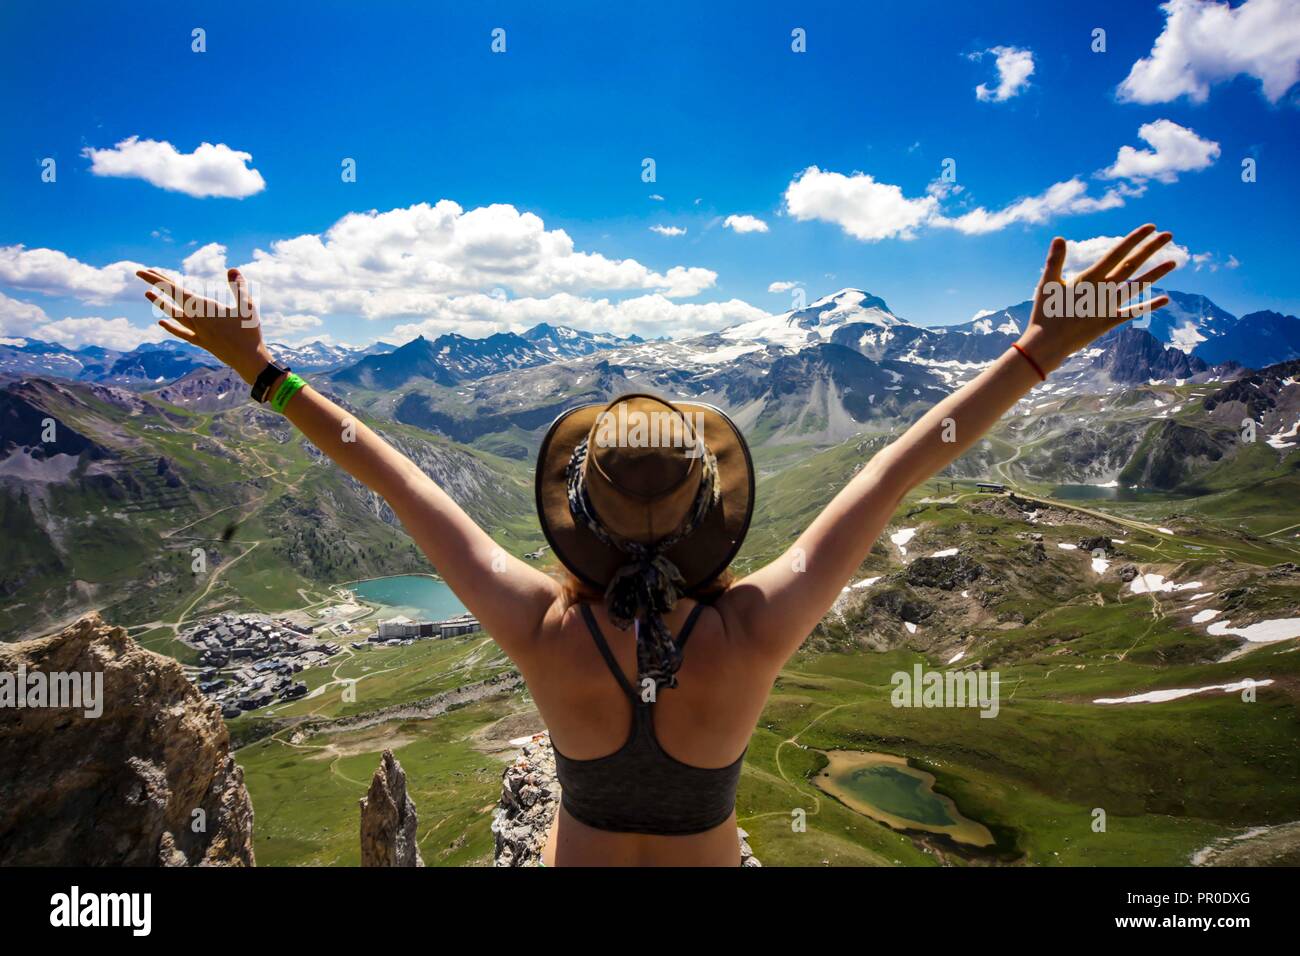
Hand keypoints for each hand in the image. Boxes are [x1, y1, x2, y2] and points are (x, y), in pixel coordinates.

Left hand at [136, 267, 273, 384]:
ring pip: (174, 315)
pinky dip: (172, 326)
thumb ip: (239, 287)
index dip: (158, 280)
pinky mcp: (202, 342)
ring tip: (147, 294)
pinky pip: (182, 332)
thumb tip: (231, 269)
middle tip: (141, 272)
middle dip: (157, 285)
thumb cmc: (250, 333)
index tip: (143, 272)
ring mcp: (197, 332)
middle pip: (172, 299)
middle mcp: (196, 320)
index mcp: (204, 309)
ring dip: (161, 304)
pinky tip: (161, 322)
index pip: (175, 291)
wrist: (249, 362)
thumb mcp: (248, 306)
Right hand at [1017, 224, 1175, 372]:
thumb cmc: (1045, 312)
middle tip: (1168, 235)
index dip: (1134, 239)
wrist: (1047, 344)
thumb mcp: (1047, 284)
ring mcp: (1108, 306)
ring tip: (1174, 262)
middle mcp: (1103, 290)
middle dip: (1150, 249)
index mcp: (1088, 278)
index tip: (1150, 227)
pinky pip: (1133, 312)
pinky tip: (1166, 299)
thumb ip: (1055, 260)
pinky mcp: (1109, 322)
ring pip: (1137, 286)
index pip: (1116, 253)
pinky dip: (1149, 306)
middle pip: (1131, 265)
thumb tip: (1059, 238)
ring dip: (1156, 274)